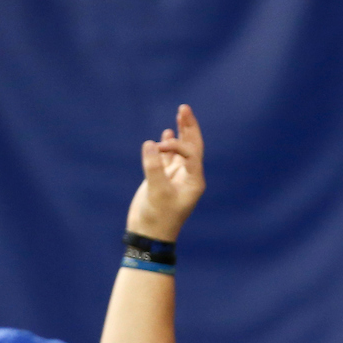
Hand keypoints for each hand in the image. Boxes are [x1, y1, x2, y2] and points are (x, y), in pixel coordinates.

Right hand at [126, 104, 205, 241]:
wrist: (149, 235)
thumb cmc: (157, 217)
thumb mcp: (156, 193)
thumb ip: (153, 168)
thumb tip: (150, 145)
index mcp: (194, 181)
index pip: (191, 153)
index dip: (177, 144)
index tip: (159, 146)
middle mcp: (188, 177)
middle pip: (192, 146)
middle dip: (188, 127)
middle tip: (184, 108)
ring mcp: (176, 177)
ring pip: (180, 150)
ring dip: (179, 132)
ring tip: (181, 113)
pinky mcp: (163, 179)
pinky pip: (168, 158)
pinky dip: (167, 145)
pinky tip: (165, 133)